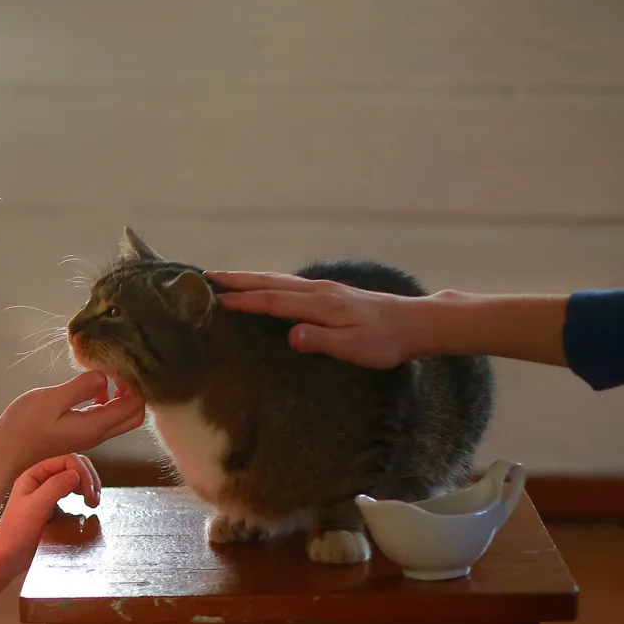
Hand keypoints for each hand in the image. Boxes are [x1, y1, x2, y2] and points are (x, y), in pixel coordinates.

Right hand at [0, 370, 144, 474]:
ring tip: (109, 375)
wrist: (7, 452)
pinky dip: (108, 403)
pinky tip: (93, 389)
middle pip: (134, 416)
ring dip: (122, 397)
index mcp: (95, 426)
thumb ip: (79, 388)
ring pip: (122, 418)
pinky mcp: (81, 434)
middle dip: (135, 393)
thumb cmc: (23, 425)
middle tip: (120, 371)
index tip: (121, 366)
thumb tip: (104, 376)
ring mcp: (90, 436)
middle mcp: (98, 434)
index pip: (133, 407)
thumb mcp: (51, 400)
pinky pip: (106, 419)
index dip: (135, 385)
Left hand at [0, 454, 99, 576]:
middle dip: (88, 479)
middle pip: (73, 468)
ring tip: (92, 503)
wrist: (5, 560)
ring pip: (74, 481)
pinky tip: (84, 510)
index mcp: (34, 475)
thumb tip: (77, 474)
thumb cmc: (14, 534)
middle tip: (94, 499)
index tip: (90, 494)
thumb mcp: (35, 508)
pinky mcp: (51, 510)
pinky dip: (81, 499)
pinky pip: (70, 497)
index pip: (67, 461)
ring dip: (87, 488)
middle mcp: (40, 482)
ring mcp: (46, 496)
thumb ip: (55, 487)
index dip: (83, 474)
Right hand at [205, 270, 419, 367]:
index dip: (244, 299)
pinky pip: (290, 285)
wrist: (415, 323)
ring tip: (228, 279)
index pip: (273, 300)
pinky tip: (265, 287)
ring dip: (252, 278)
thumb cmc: (385, 341)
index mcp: (320, 304)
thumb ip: (321, 340)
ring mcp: (324, 290)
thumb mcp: (354, 347)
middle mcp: (318, 291)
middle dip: (239, 279)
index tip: (217, 298)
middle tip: (209, 276)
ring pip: (279, 280)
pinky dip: (269, 282)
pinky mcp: (331, 294)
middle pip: (271, 282)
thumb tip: (290, 334)